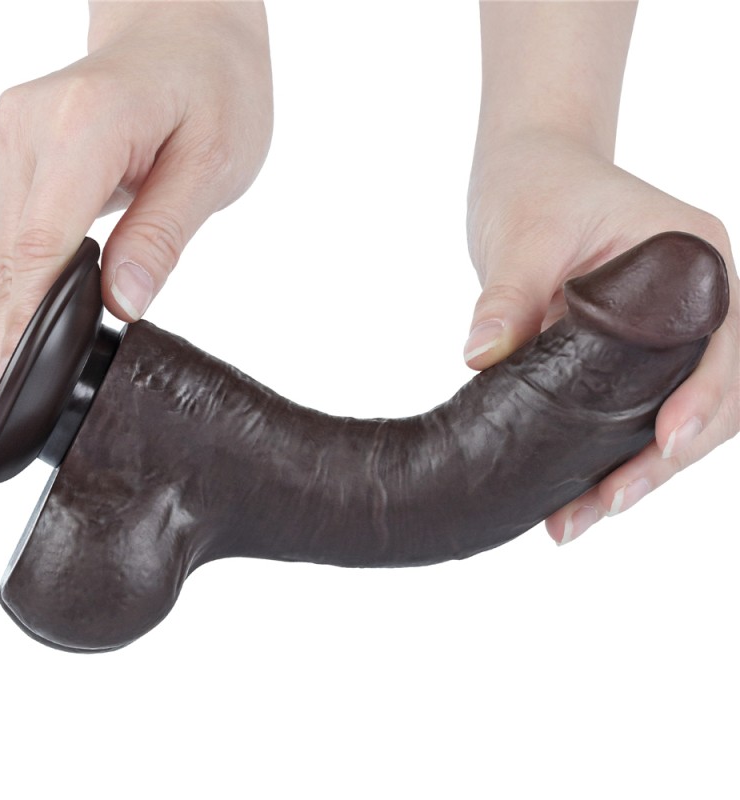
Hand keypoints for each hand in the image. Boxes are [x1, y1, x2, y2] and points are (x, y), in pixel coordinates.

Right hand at [0, 1, 272, 462]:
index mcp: (79, 129)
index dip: (15, 337)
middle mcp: (22, 133)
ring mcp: (5, 142)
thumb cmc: (213, 88)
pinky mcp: (8, 157)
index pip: (35, 254)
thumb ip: (162, 233)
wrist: (184, 27)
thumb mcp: (212, 162)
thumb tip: (120, 305)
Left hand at [464, 130, 738, 544]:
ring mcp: (668, 332)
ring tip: (580, 518)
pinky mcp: (631, 354)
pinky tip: (575, 493)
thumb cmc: (539, 184)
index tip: (666, 440)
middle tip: (607, 504)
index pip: (724, 341)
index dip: (707, 397)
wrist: (528, 171)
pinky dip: (613, 453)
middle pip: (711, 393)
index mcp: (697, 258)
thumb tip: (482, 356)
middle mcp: (698, 300)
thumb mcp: (525, 232)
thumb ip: (509, 292)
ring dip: (640, 470)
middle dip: (668, 458)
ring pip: (676, 412)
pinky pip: (637, 410)